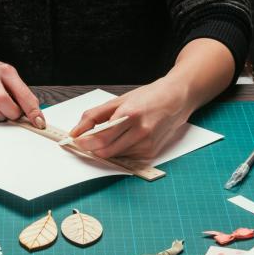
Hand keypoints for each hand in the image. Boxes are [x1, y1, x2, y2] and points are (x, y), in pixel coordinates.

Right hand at [0, 44, 45, 127]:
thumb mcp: (10, 77)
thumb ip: (23, 95)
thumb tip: (36, 116)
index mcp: (5, 71)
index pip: (21, 93)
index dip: (32, 110)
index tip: (39, 122)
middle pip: (2, 100)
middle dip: (12, 113)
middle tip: (15, 115)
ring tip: (2, 113)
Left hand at [69, 77, 193, 159]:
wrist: (177, 99)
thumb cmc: (148, 97)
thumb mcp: (118, 100)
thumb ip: (94, 116)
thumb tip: (76, 132)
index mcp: (130, 115)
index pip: (101, 137)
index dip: (84, 142)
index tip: (76, 141)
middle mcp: (140, 131)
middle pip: (106, 151)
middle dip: (92, 148)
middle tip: (87, 140)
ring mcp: (147, 144)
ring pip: (114, 155)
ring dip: (107, 148)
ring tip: (115, 132)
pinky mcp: (151, 152)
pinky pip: (126, 157)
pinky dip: (120, 150)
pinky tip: (127, 137)